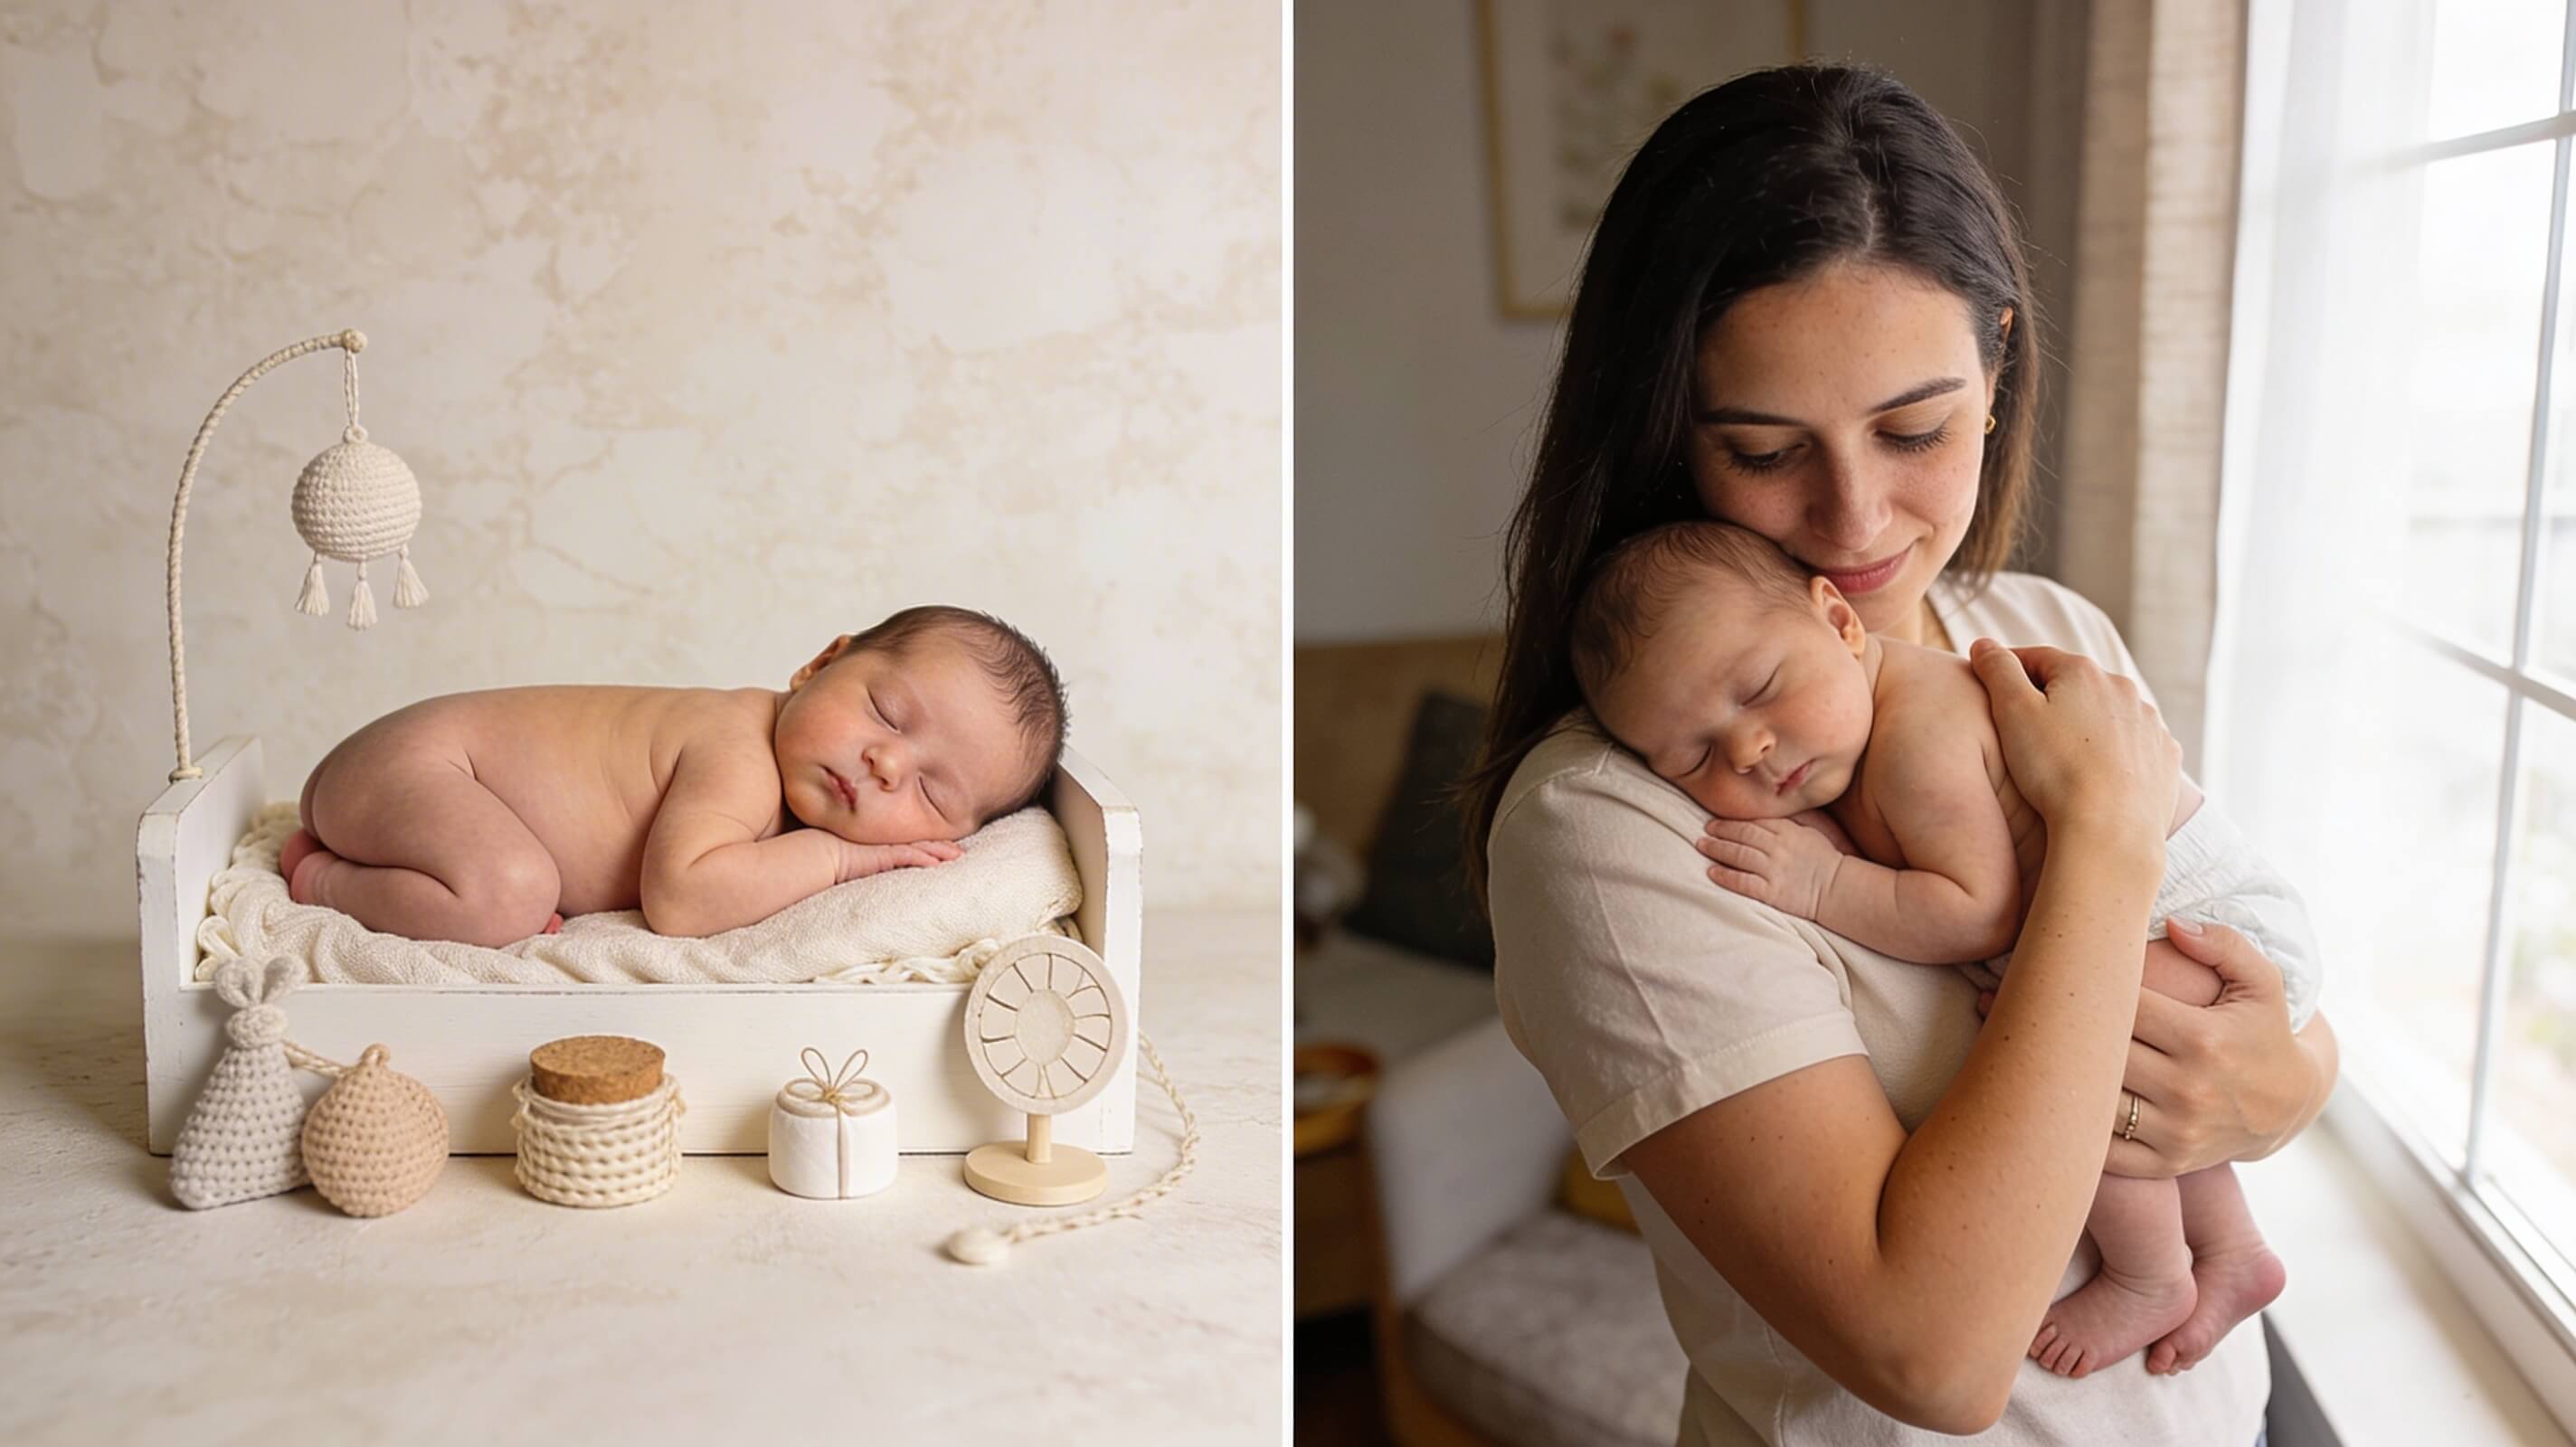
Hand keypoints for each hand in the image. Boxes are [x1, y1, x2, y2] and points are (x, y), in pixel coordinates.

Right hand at [837, 838, 962, 882]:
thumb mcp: (854, 862)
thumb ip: (869, 866)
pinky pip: (908, 855)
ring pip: (920, 846)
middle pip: (921, 842)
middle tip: (960, 853)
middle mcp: (885, 842)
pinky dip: (924, 858)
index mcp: (881, 843)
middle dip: (943, 846)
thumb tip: (874, 876)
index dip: (930, 844)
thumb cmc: (828, 859)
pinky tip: (938, 863)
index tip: (947, 848)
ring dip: (941, 851)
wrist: (814, 855)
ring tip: (958, 856)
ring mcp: (884, 845)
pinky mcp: (882, 853)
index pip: (911, 842)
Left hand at [1699, 816, 1843, 918]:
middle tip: (1705, 830)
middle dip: (1721, 831)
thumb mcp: (1812, 831)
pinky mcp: (1772, 891)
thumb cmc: (1826, 859)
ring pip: (1739, 855)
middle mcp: (1778, 848)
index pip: (1754, 821)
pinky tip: (1712, 872)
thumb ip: (1790, 820)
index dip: (1733, 820)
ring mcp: (1774, 870)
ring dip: (1717, 849)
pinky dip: (1726, 876)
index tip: (1717, 819)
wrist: (1839, 889)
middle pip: (1743, 835)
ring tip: (1702, 846)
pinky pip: (1743, 882)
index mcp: (1788, 831)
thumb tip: (1773, 808)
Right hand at [1967, 639, 2177, 852]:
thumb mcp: (2012, 712)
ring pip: (2108, 714)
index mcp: (2083, 672)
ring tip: (2062, 755)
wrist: (2110, 830)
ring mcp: (2150, 724)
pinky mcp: (2165, 757)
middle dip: (2051, 698)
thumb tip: (1984, 644)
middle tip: (2024, 728)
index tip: (1991, 687)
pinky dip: (2116, 751)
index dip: (2009, 670)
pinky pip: (2135, 744)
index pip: (2036, 658)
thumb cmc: (2055, 771)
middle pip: (2075, 685)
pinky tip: (2098, 774)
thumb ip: (1997, 671)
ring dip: (2086, 724)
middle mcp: (2123, 689)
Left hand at [1971, 919, 2315, 1176]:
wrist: (2288, 1105)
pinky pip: (2101, 1153)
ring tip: (1998, 1044)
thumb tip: (2174, 923)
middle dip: (2045, 1024)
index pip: (2122, 1006)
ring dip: (2043, 1077)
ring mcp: (2176, 1134)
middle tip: (1991, 996)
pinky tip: (2032, 1097)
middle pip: (2096, 1053)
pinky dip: (2067, 1128)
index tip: (2030, 962)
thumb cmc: (2262, 1030)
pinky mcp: (2166, 1165)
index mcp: (2204, 1040)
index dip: (2074, 983)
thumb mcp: (2263, 982)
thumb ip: (2225, 945)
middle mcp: (2188, 1091)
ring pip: (2091, 1103)